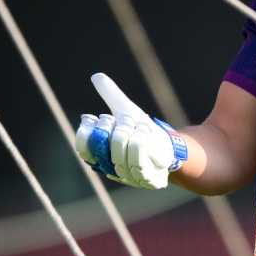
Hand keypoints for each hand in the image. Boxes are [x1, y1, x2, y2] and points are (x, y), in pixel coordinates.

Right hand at [75, 73, 186, 188]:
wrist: (171, 149)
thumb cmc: (144, 132)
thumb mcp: (127, 111)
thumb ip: (111, 96)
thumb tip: (96, 76)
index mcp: (102, 157)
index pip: (84, 150)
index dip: (86, 133)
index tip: (92, 117)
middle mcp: (112, 169)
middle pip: (103, 143)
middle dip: (112, 125)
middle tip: (124, 120)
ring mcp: (128, 176)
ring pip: (119, 145)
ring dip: (129, 129)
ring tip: (138, 126)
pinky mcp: (146, 179)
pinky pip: (138, 154)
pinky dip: (140, 138)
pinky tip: (145, 133)